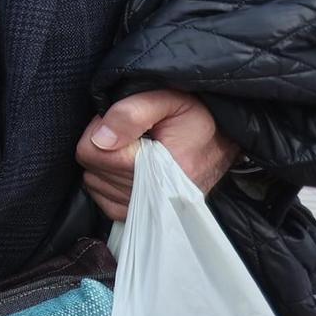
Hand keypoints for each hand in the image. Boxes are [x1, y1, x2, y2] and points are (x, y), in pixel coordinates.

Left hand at [75, 89, 238, 221]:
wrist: (223, 141)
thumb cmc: (199, 118)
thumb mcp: (170, 101)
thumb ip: (133, 113)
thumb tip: (100, 138)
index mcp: (165, 169)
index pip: (95, 154)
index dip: (100, 129)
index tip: (118, 120)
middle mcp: (156, 197)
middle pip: (92, 168)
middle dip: (101, 144)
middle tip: (127, 132)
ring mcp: (147, 209)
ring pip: (94, 183)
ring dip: (103, 162)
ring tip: (130, 147)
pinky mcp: (139, 215)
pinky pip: (102, 199)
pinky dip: (106, 181)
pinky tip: (125, 166)